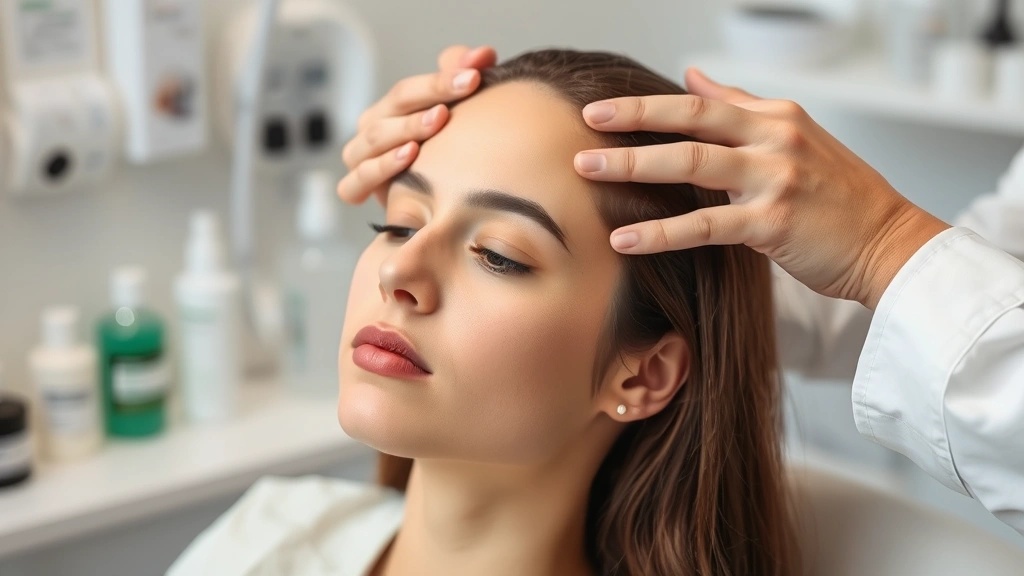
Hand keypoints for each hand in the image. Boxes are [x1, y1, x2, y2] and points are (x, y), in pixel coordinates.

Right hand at [337, 45, 496, 203]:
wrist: (428, 205)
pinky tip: (410, 156)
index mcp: (389, 110)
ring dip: (407, 128)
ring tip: (438, 120)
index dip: (443, 79)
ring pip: (375, 138)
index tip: (476, 74)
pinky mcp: (355, 188)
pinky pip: (358, 178)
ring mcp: (360, 158)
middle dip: (432, 94)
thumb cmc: (440, 155)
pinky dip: (381, 167)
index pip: (411, 88)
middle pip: (395, 106)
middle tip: (466, 87)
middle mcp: (371, 129)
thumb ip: (464, 78)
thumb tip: (485, 54)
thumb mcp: (454, 113)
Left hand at [573, 68, 949, 308]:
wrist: (888, 242)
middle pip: (690, 122)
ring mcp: (775, 179)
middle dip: (632, 121)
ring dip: (635, 166)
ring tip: (587, 172)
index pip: (698, 104)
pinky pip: (705, 226)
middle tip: (584, 126)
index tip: (600, 109)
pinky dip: (661, 233)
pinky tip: (625, 239)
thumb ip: (740, 107)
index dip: (646, 106)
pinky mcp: (773, 223)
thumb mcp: (794, 138)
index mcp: (776, 117)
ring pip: (691, 164)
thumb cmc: (838, 197)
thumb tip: (691, 77)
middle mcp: (775, 139)